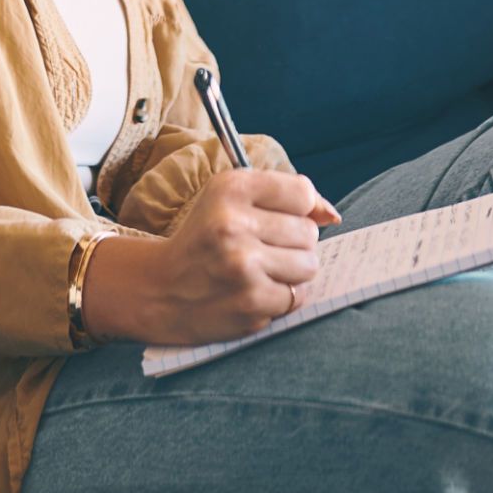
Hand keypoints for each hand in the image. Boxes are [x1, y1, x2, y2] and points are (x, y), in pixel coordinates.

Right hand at [147, 169, 342, 348]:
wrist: (160, 288)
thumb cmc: (205, 238)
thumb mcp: (232, 199)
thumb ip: (285, 197)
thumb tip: (332, 215)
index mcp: (230, 188)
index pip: (302, 192)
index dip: (297, 209)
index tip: (276, 219)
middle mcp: (234, 224)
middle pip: (309, 232)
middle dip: (293, 242)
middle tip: (261, 248)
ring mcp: (242, 267)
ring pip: (310, 265)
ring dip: (292, 271)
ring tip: (261, 270)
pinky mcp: (250, 304)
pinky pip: (297, 297)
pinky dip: (282, 297)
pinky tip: (255, 291)